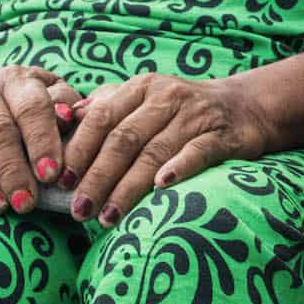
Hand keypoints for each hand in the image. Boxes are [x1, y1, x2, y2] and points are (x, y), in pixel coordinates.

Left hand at [59, 73, 272, 225]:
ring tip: (108, 216)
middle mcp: (166, 97)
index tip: (60, 181)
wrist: (243, 107)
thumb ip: (104, 107)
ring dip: (129, 187)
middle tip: (80, 209)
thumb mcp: (142, 99)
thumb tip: (61, 122)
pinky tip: (162, 188)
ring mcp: (195, 116)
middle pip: (124, 139)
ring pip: (155, 152)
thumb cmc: (179, 110)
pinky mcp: (221, 136)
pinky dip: (179, 168)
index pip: (102, 117)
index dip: (79, 150)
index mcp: (141, 87)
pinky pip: (196, 152)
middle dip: (98, 176)